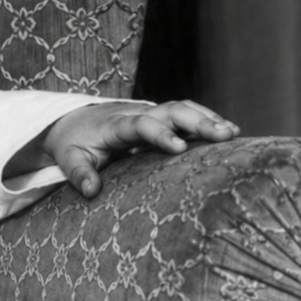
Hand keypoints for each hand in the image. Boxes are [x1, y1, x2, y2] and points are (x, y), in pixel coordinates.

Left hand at [39, 100, 237, 197]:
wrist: (73, 120)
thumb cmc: (73, 143)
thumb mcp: (68, 158)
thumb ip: (78, 173)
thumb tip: (92, 191)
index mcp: (115, 125)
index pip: (140, 125)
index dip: (159, 134)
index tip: (178, 149)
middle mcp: (137, 114)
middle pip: (172, 110)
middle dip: (198, 121)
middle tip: (225, 135)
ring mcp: (151, 114)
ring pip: (183, 108)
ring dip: (208, 118)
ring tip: (233, 133)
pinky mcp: (160, 119)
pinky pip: (186, 115)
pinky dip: (207, 120)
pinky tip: (229, 132)